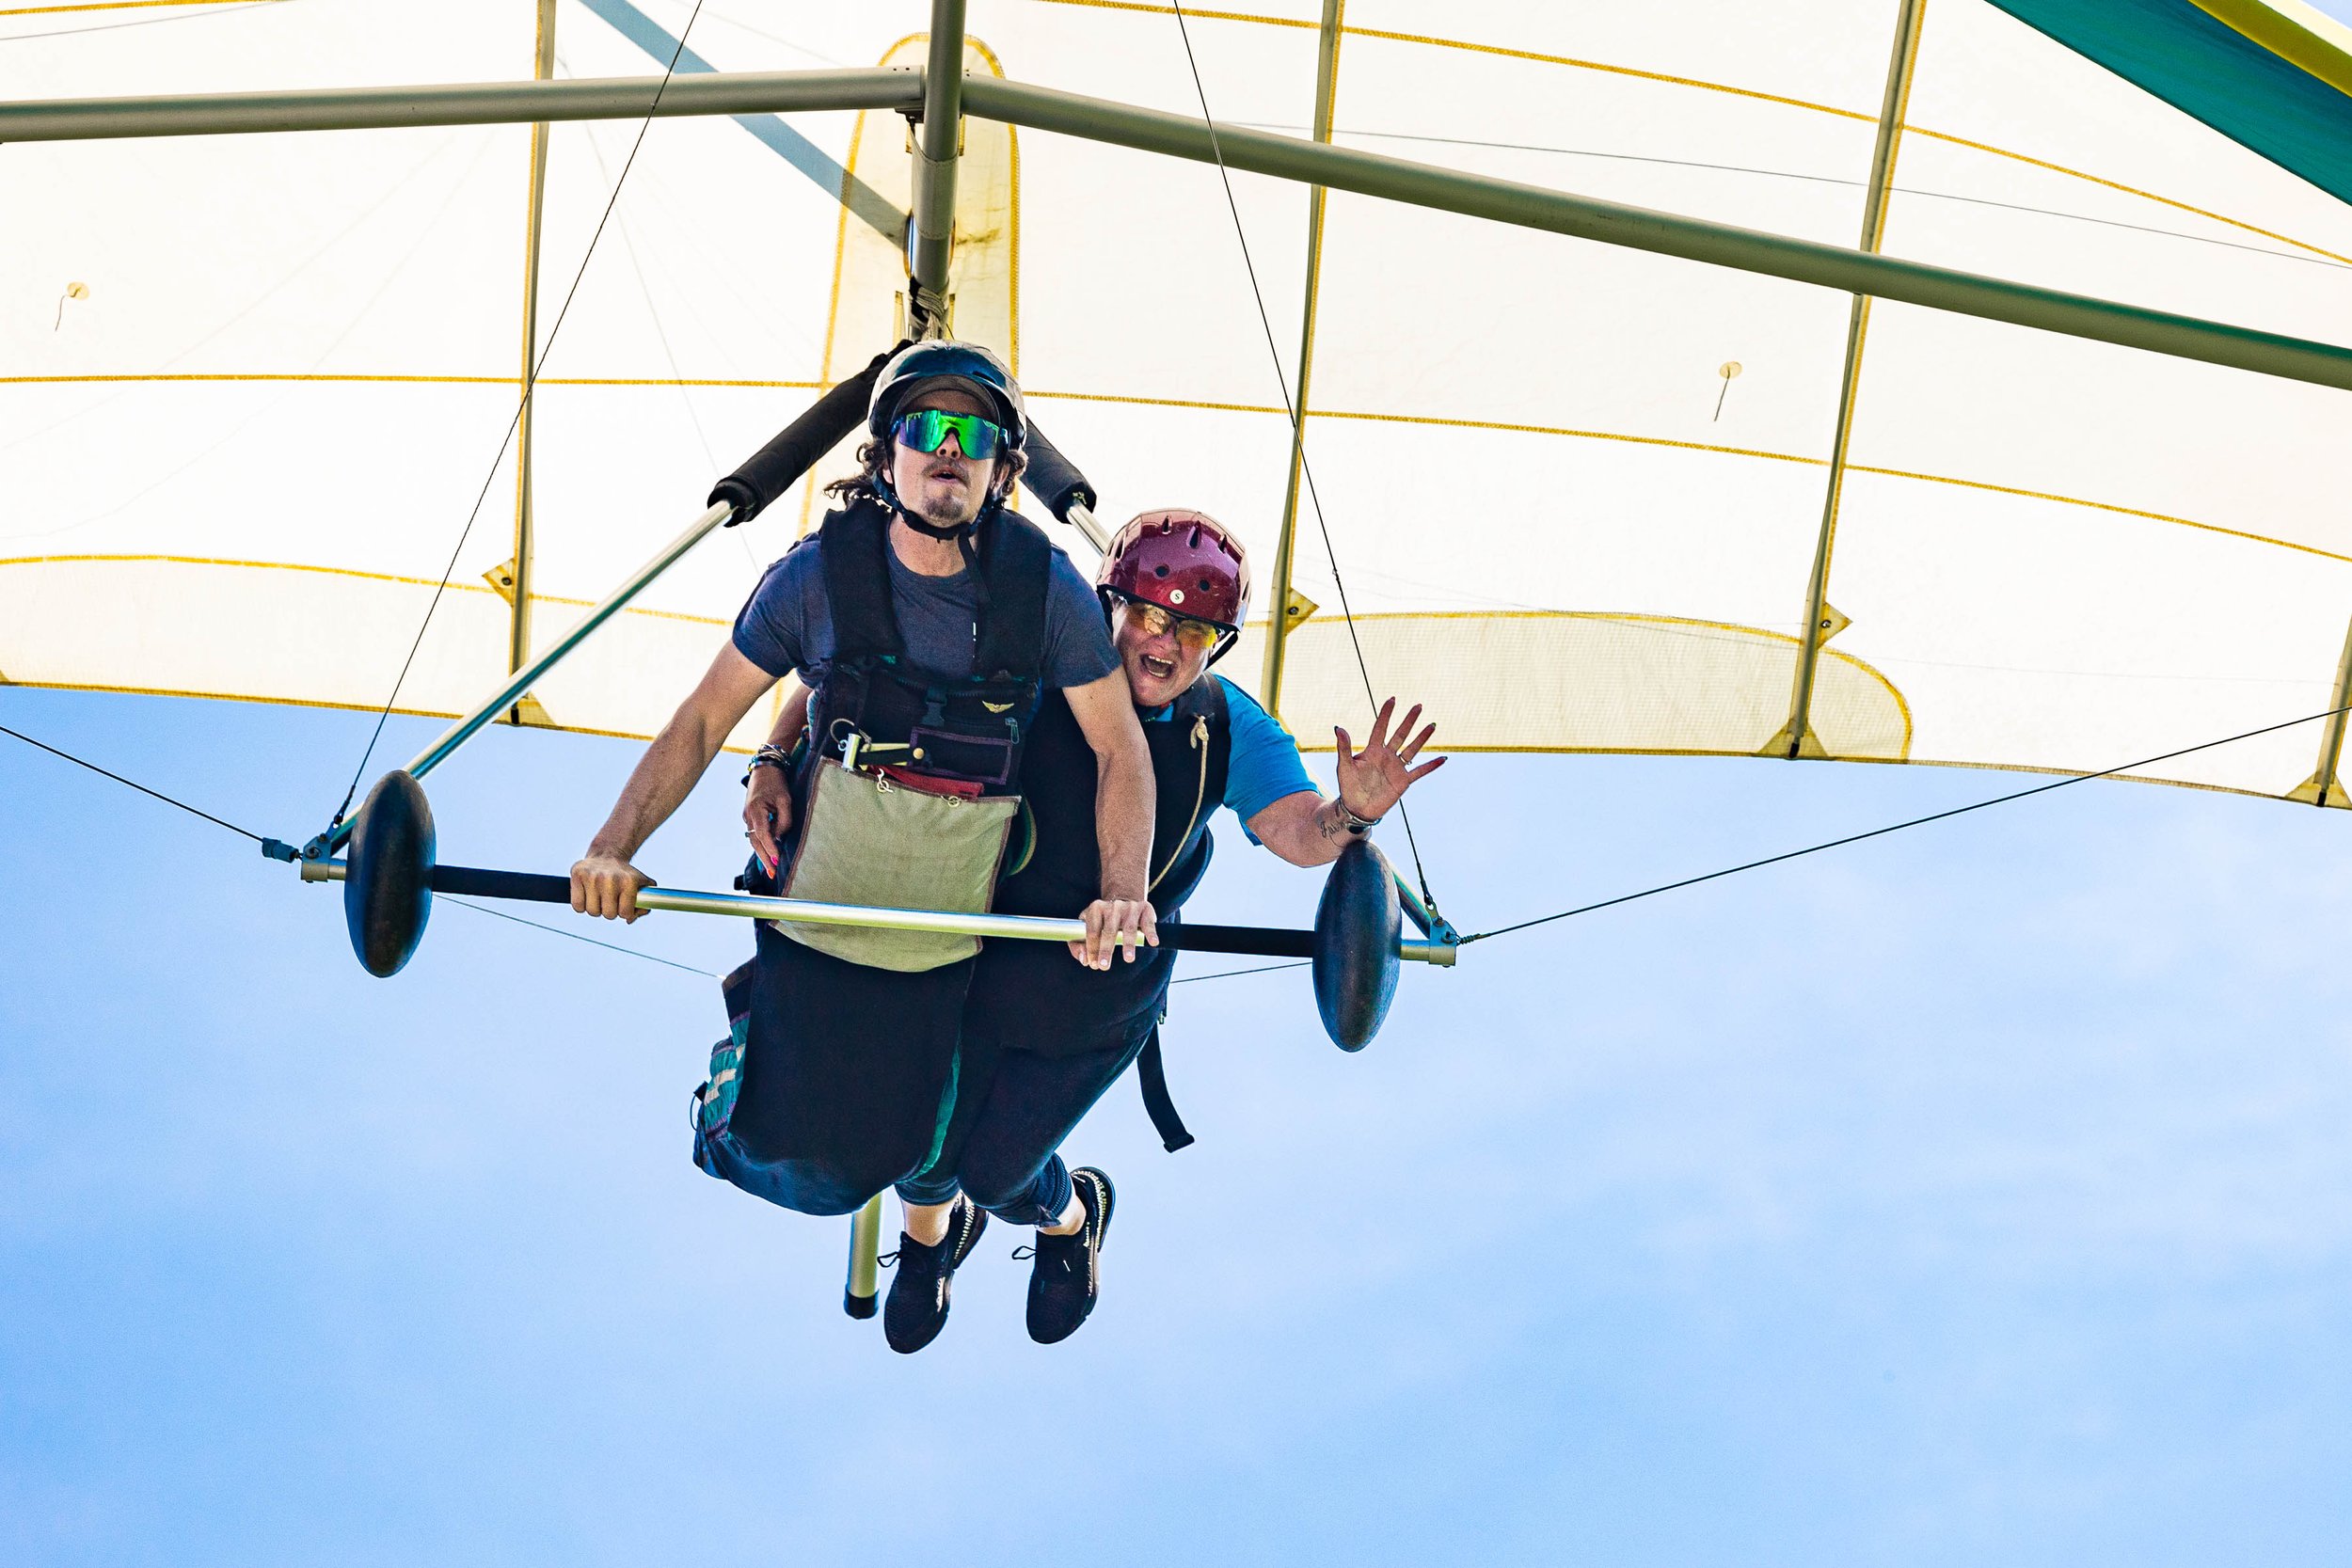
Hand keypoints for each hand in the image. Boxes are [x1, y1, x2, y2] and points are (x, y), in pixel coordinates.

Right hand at [571, 852, 653, 922]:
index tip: (624, 904)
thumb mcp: (643, 885)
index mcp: (629, 881)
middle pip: (608, 914)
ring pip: (592, 911)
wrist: (607, 855)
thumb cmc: (625, 876)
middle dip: (611, 911)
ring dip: (596, 909)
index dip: (625, 912)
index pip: (625, 913)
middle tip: (611, 900)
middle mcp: (611, 878)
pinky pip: (577, 906)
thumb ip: (645, 905)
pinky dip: (582, 905)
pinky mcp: (577, 875)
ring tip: (600, 897)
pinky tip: (588, 896)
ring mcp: (592, 876)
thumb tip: (629, 919)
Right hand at [743, 767, 793, 874]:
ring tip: (770, 869)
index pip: (762, 834)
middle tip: (772, 874)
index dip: (770, 848)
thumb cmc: (777, 783)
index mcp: (756, 810)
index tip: (776, 860)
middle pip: (755, 842)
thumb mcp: (785, 800)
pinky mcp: (750, 817)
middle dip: (764, 858)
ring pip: (754, 839)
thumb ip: (784, 820)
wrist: (765, 769)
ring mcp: (747, 817)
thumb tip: (780, 837)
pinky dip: (762, 844)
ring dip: (762, 853)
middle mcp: (748, 816)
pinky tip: (769, 854)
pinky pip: (756, 833)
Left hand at [1069, 896, 1156, 969]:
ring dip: (1128, 944)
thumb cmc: (1102, 920)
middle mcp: (1113, 906)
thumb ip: (1078, 944)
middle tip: (1104, 966)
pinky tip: (1153, 942)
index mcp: (1096, 908)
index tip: (1093, 964)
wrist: (1124, 898)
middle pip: (1109, 930)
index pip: (1092, 930)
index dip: (1091, 948)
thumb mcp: (1086, 926)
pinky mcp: (1145, 908)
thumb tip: (1084, 960)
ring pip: (1129, 927)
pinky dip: (1151, 932)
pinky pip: (1148, 922)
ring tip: (1128, 959)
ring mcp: (1130, 906)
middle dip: (1106, 949)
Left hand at [1333, 697, 1445, 822]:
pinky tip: (1443, 759)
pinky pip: (1420, 771)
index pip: (1381, 728)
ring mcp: (1396, 768)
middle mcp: (1386, 756)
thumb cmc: (1348, 786)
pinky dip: (1431, 766)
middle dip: (1409, 720)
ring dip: (1422, 738)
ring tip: (1432, 725)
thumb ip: (1344, 747)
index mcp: (1372, 751)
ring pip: (1412, 749)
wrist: (1356, 808)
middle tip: (1418, 705)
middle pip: (1400, 734)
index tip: (1392, 699)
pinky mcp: (1403, 781)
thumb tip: (1339, 728)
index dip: (1386, 714)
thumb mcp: (1344, 766)